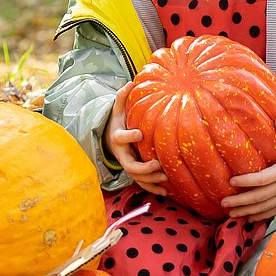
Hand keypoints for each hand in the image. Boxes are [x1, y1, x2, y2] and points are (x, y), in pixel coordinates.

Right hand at [106, 82, 168, 196]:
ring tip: (164, 179)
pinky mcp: (134, 172)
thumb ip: (122, 97)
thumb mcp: (117, 109)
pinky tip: (166, 193)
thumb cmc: (118, 122)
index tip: (140, 134)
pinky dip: (152, 189)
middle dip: (143, 167)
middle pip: (129, 165)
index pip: (121, 138)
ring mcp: (127, 164)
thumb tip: (129, 82)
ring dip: (150, 180)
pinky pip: (142, 183)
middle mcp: (122, 154)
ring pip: (136, 177)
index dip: (129, 137)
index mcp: (118, 137)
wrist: (109, 138)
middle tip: (157, 164)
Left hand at [224, 118, 275, 221]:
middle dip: (241, 201)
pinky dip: (261, 216)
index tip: (231, 181)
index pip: (262, 179)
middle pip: (259, 197)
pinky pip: (274, 211)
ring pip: (265, 207)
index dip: (246, 181)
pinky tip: (249, 219)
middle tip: (224, 202)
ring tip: (231, 214)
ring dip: (247, 211)